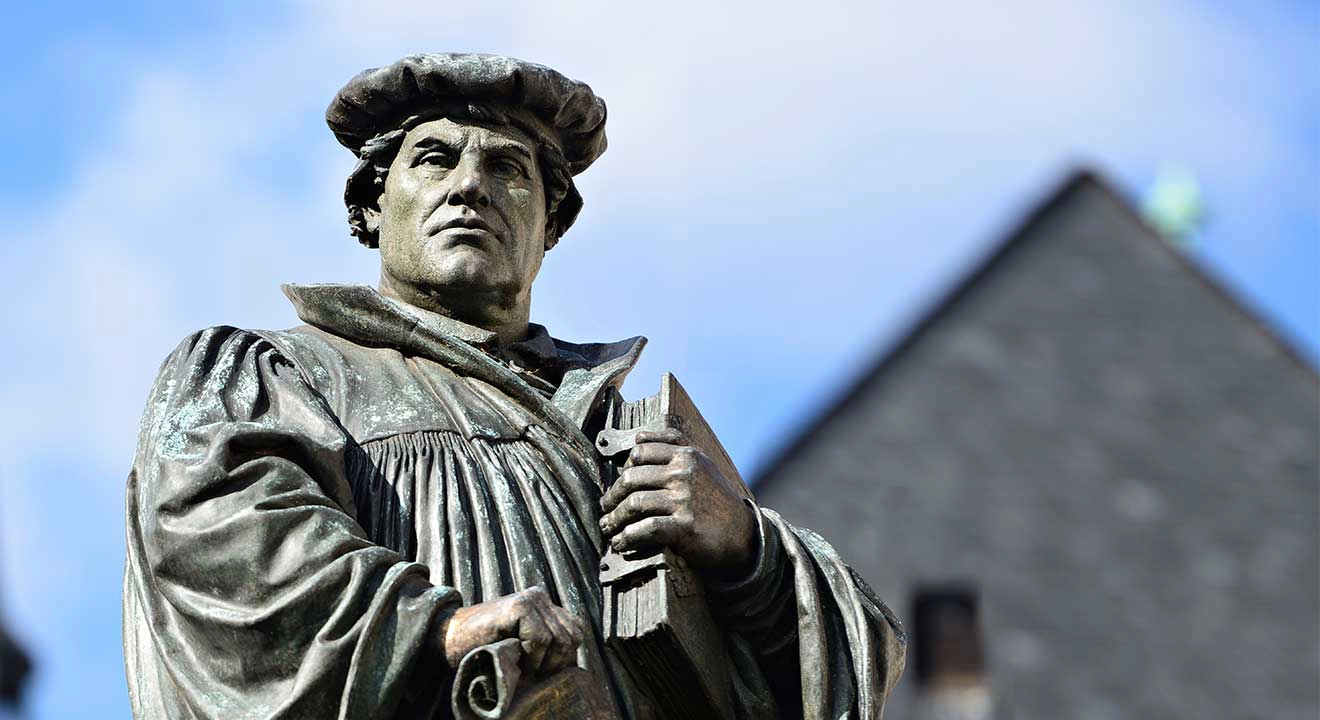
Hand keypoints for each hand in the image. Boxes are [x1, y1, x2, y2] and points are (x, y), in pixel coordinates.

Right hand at [440, 586, 584, 675]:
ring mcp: (530, 599)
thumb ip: (546, 645)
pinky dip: (532, 657)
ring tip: (523, 668)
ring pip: (559, 639)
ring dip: (542, 662)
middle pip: (571, 637)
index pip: (576, 632)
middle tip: (532, 674)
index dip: (564, 658)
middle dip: (556, 663)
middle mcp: (540, 597)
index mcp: (544, 605)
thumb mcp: (523, 645)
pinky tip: (516, 659)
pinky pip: (541, 639)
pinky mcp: (518, 606)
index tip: (544, 673)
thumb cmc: (484, 648)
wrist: (448, 639)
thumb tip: (574, 665)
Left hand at [599, 427, 755, 570]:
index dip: (624, 468)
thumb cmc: (717, 500)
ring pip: (634, 503)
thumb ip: (674, 447)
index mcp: (686, 455)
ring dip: (614, 519)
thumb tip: (639, 438)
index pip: (641, 451)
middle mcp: (684, 473)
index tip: (618, 484)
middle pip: (631, 478)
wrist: (742, 533)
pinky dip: (627, 538)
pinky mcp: (684, 526)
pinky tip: (621, 543)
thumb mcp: (702, 465)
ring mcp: (684, 499)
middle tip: (606, 508)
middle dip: (612, 496)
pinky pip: (645, 529)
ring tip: (608, 527)